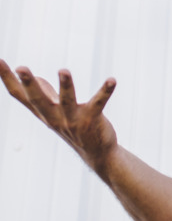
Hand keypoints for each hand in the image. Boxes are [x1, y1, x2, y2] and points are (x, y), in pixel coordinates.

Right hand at [0, 59, 117, 171]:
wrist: (96, 153)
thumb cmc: (74, 126)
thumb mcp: (55, 111)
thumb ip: (44, 94)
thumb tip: (34, 78)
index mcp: (43, 112)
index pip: (20, 95)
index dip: (8, 78)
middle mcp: (54, 117)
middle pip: (38, 100)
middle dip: (29, 84)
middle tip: (21, 67)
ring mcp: (72, 120)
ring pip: (67, 101)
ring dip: (65, 85)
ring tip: (63, 70)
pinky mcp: (91, 120)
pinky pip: (98, 103)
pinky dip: (105, 91)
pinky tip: (112, 80)